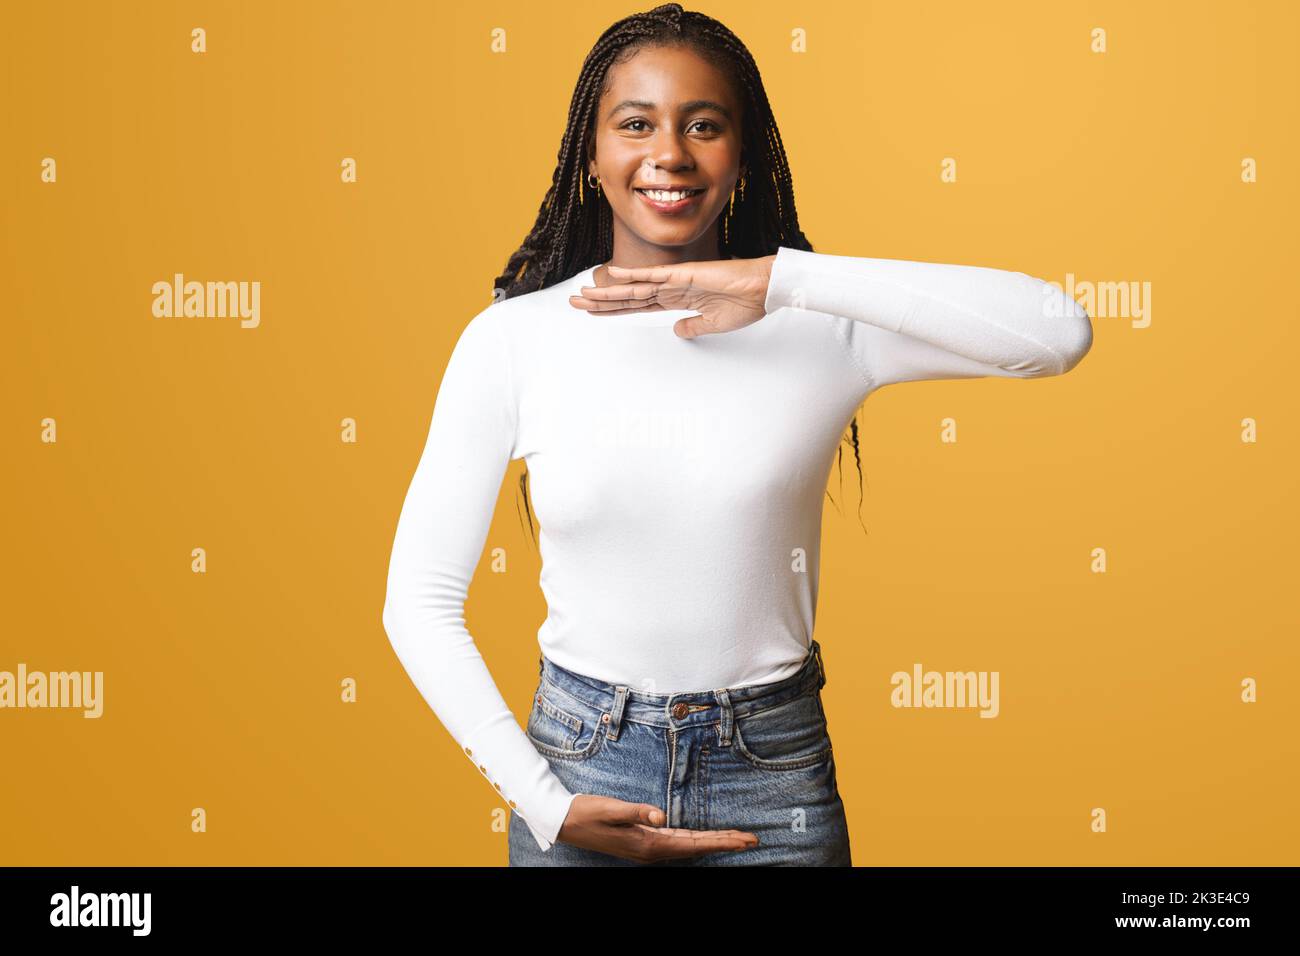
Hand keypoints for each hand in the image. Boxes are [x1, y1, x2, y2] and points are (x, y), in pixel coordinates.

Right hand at [556, 794, 758, 862]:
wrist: (566, 821)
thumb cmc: (587, 813)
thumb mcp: (612, 809)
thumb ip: (637, 811)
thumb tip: (662, 815)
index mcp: (648, 844)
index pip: (694, 843)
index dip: (721, 841)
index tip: (745, 839)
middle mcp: (651, 850)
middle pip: (697, 847)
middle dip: (725, 843)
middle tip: (752, 839)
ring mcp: (647, 847)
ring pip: (689, 846)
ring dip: (713, 842)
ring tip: (736, 839)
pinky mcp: (642, 840)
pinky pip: (676, 842)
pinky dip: (695, 840)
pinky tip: (703, 838)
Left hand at [569, 255, 777, 338]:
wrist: (764, 290)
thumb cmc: (745, 304)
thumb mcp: (713, 324)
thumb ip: (693, 327)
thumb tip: (677, 331)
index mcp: (677, 301)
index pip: (638, 306)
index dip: (614, 310)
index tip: (593, 312)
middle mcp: (671, 289)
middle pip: (628, 297)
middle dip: (601, 301)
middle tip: (574, 303)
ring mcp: (675, 281)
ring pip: (634, 287)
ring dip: (608, 292)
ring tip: (583, 295)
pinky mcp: (684, 275)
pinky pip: (653, 275)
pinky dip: (632, 275)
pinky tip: (611, 274)